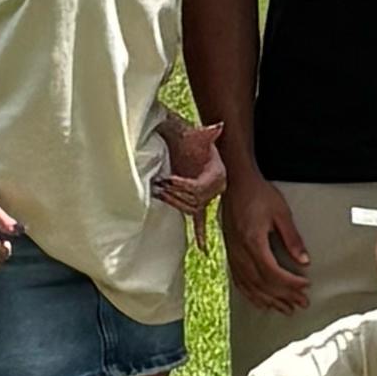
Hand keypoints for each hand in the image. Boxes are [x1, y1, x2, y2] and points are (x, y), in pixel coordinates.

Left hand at [153, 111, 227, 249]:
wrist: (191, 143)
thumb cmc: (193, 139)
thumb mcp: (200, 134)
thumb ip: (208, 132)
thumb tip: (217, 127)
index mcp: (218, 175)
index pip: (198, 187)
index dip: (182, 185)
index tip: (168, 179)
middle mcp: (215, 188)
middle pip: (194, 200)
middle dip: (174, 194)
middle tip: (158, 186)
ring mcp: (206, 197)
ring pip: (191, 209)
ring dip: (174, 203)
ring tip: (159, 194)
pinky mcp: (199, 202)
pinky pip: (201, 221)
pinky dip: (201, 235)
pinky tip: (203, 248)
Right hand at [222, 169, 309, 311]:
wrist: (235, 184)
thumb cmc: (258, 194)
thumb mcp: (281, 213)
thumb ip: (293, 239)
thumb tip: (304, 261)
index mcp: (253, 242)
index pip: (273, 272)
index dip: (291, 283)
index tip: (306, 286)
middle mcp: (240, 252)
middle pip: (263, 284)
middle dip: (284, 296)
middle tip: (302, 303)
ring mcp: (233, 255)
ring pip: (250, 287)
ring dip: (270, 300)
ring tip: (286, 309)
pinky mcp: (230, 254)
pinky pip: (240, 282)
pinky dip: (252, 295)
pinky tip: (261, 302)